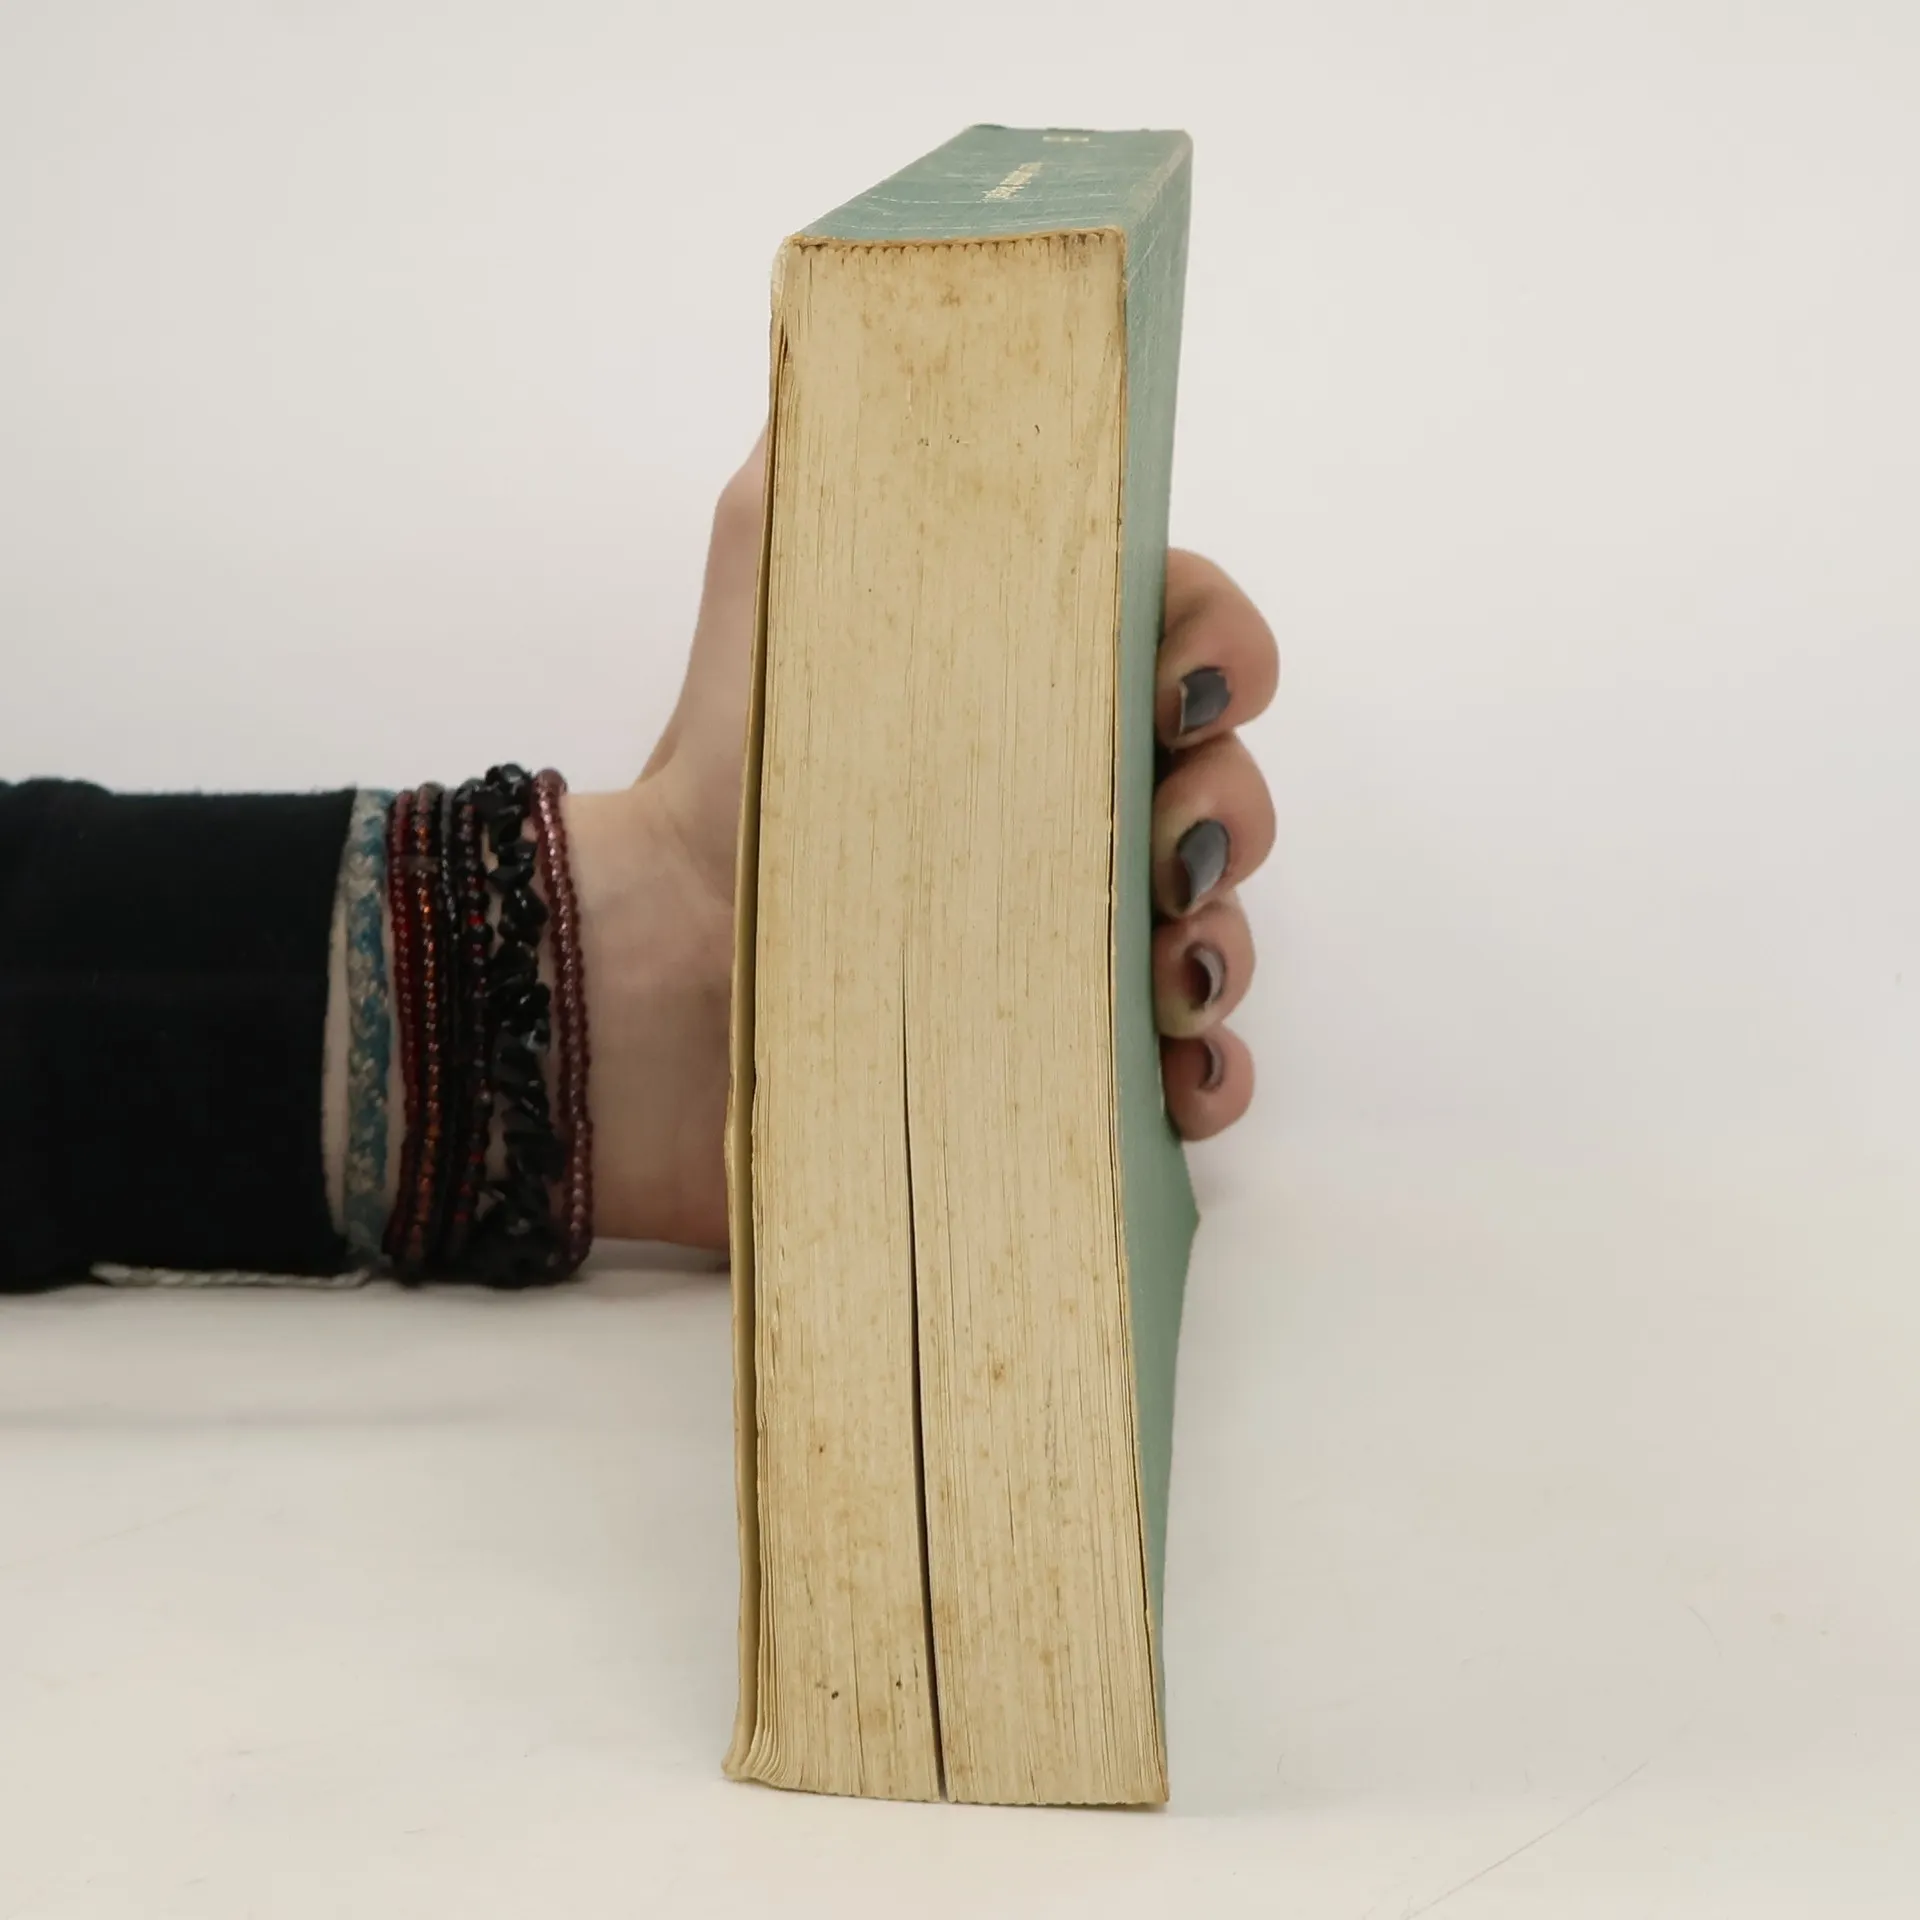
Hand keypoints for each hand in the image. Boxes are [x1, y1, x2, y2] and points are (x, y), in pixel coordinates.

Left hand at [570, 432, 1278, 1247]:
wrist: (642, 971)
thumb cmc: (723, 770)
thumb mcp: (772, 575)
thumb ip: (834, 450)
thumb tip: (889, 320)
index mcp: (1034, 693)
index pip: (1191, 644)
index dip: (1222, 652)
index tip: (1174, 688)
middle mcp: (1068, 814)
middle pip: (1229, 792)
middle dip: (1231, 810)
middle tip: (1162, 848)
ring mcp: (1069, 944)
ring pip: (1219, 933)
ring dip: (1228, 948)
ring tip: (1168, 977)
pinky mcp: (1051, 1060)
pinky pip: (1180, 1076)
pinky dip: (1211, 1081)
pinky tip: (1181, 1082)